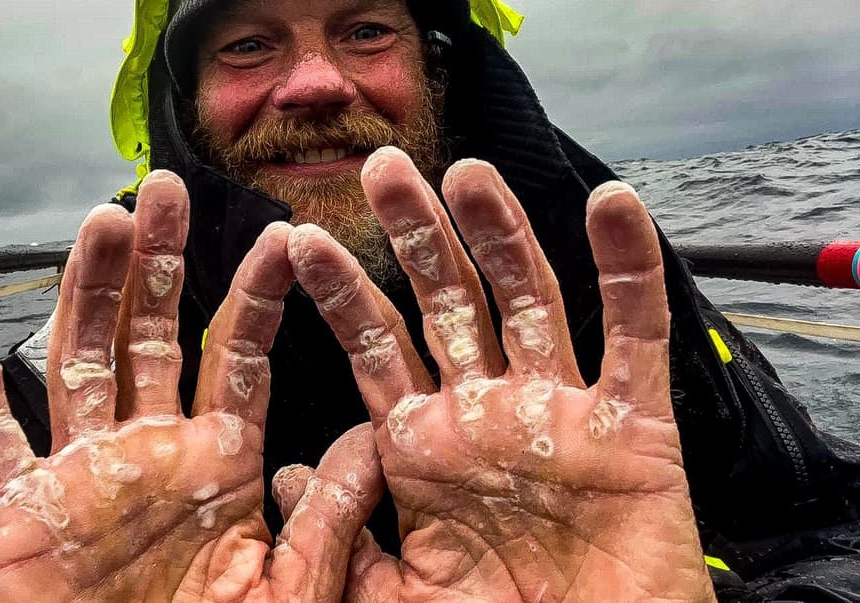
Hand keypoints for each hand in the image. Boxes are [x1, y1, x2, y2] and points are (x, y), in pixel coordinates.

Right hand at [0, 171, 382, 601]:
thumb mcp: (291, 588)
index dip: (256, 296)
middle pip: (148, 334)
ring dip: (82, 288)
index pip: (236, 356)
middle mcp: (147, 451)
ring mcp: (78, 472)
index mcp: (216, 463)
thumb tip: (369, 438)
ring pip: (76, 358)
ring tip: (100, 222)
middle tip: (166, 192)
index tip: (285, 239)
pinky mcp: (11, 508)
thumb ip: (328, 514)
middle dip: (156, 263)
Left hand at [288, 148, 715, 601]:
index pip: (375, 347)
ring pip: (529, 300)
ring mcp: (560, 415)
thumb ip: (343, 529)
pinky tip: (611, 206)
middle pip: (445, 302)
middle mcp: (488, 414)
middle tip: (380, 169)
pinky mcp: (633, 431)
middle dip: (414, 235)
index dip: (341, 291)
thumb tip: (290, 467)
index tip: (297, 238)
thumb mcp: (392, 595)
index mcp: (426, 446)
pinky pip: (634, 339)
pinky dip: (628, 272)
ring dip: (501, 233)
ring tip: (466, 172)